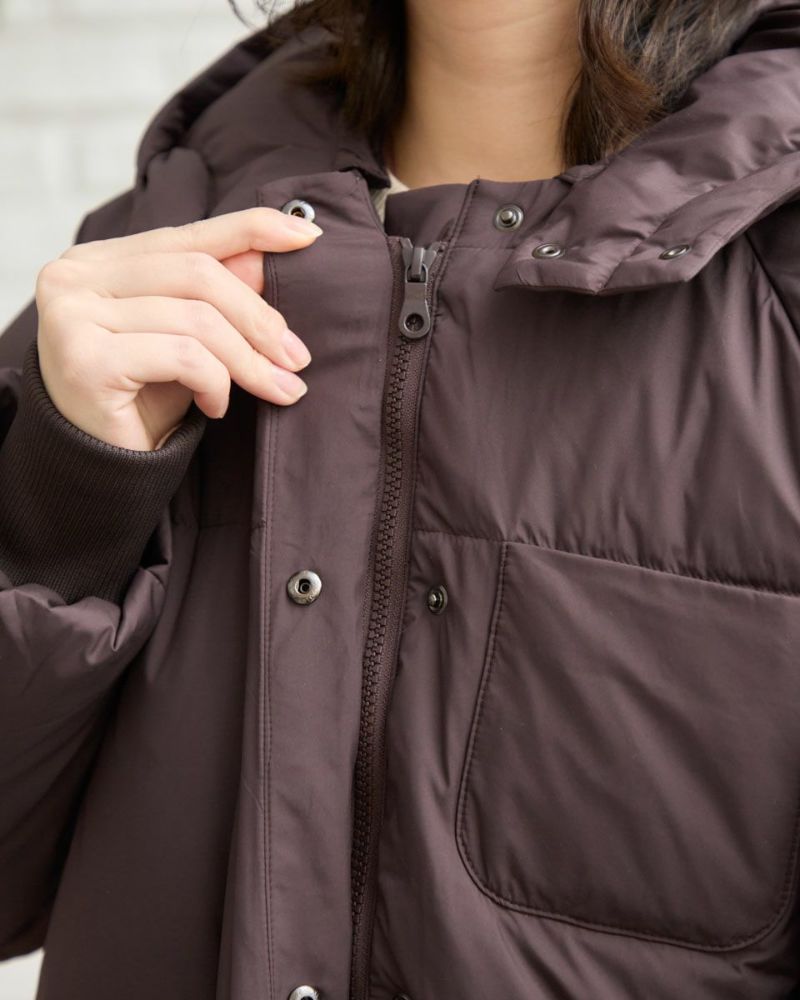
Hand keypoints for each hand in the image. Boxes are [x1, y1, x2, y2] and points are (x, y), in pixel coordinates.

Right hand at [35, 207, 321, 450]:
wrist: (102, 470)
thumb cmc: (142, 402)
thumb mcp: (190, 341)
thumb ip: (218, 295)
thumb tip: (266, 259)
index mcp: (98, 261)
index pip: (187, 235)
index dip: (251, 229)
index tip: (307, 236)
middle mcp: (74, 277)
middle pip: (198, 275)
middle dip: (260, 319)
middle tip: (297, 359)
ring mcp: (73, 315)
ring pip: (197, 319)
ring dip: (247, 361)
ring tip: (271, 389)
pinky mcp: (85, 358)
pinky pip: (184, 357)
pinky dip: (215, 383)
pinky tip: (216, 406)